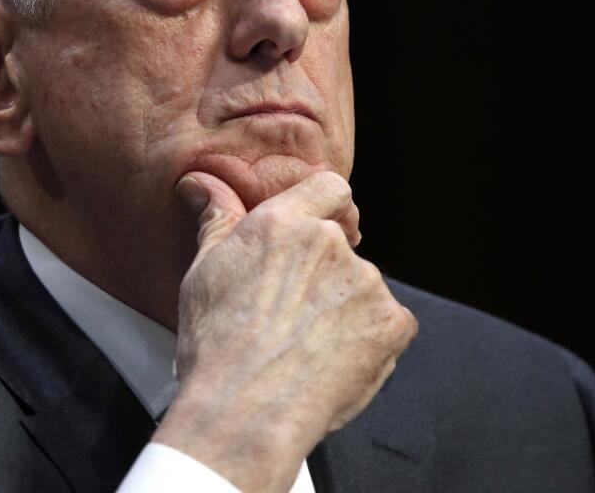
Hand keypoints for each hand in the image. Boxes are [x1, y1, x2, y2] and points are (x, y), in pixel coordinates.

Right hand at [151, 171, 417, 492]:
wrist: (245, 409)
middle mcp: (328, 244)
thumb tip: (203, 185)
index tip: (319, 231)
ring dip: (344, 308)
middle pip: (342, 245)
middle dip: (324, 273)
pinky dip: (370, 340)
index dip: (327, 208)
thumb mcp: (203, 272)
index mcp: (282, 224)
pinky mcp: (391, 324)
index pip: (328, 187)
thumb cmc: (217, 347)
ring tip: (306, 345)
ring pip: (363, 287)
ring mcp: (365, 283)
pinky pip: (391, 323)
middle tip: (292, 311)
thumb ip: (216, 219)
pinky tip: (334, 359)